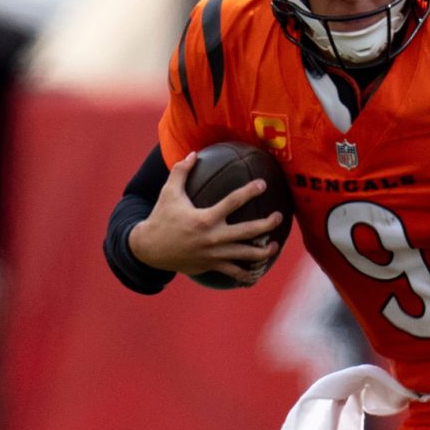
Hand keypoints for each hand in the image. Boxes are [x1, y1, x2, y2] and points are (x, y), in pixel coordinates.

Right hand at [126, 151, 284, 286]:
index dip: (250, 191)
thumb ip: (181, 172)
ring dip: (263, 252)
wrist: (149, 249)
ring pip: (245, 255)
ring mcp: (214, 255)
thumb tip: (193, 154)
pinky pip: (234, 273)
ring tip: (275, 246)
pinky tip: (257, 273)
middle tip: (279, 217)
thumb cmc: (161, 218)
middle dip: (266, 225)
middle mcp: (212, 237)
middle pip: (247, 231)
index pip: (233, 202)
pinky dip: (247, 275)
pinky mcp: (211, 266)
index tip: (263, 184)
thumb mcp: (169, 193)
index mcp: (205, 218)